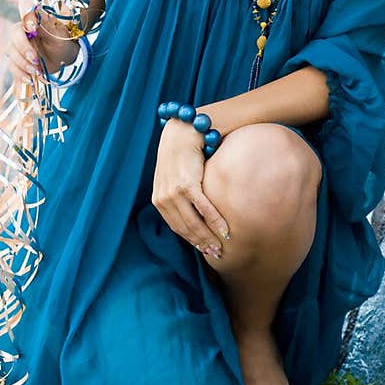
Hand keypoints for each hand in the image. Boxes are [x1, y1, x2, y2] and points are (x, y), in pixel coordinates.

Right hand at [4, 7, 78, 96]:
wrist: (64, 58)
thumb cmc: (63, 42)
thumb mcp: (59, 34)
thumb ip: (45, 26)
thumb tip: (31, 20)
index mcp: (34, 19)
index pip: (24, 7)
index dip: (25, 13)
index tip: (32, 27)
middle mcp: (23, 30)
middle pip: (14, 35)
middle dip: (23, 49)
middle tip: (35, 58)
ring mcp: (18, 46)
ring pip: (12, 52)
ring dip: (23, 63)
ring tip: (37, 71)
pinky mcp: (18, 60)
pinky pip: (13, 67)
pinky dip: (20, 74)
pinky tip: (29, 79)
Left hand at [151, 119, 229, 258]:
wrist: (182, 131)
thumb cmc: (183, 153)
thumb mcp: (175, 176)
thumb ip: (180, 194)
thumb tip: (194, 212)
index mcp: (159, 198)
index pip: (176, 226)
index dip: (191, 239)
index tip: (204, 249)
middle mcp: (163, 198)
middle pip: (185, 228)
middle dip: (201, 243)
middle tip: (216, 254)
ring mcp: (174, 192)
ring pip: (194, 223)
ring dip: (209, 237)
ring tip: (222, 246)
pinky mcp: (187, 184)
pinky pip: (204, 209)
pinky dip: (215, 222)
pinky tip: (225, 231)